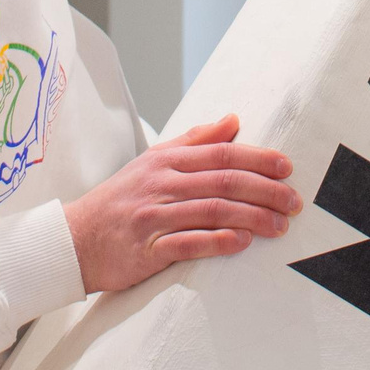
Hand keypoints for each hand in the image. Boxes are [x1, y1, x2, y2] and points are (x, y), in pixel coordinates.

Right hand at [63, 114, 300, 293]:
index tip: (287, 167)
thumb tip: (233, 120)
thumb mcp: (153, 161)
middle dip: (265, 190)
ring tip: (279, 227)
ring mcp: (153, 217)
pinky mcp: (146, 250)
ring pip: (211, 210)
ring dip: (252, 218)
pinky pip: (188, 243)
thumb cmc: (120, 199)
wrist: (74, 240)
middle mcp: (161, 184)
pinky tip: (242, 243)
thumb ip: (194, 141)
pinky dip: (218, 242)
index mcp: (166, 160)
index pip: (220, 153)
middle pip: (223, 181)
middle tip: (294, 202)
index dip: (258, 158)